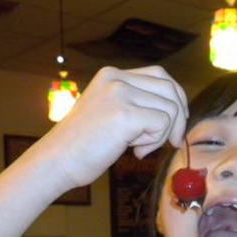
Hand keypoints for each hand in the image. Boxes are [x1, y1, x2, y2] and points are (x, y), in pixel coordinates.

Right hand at [34, 66, 188, 189]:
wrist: (57, 161)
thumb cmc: (83, 146)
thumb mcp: (109, 113)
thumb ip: (135, 105)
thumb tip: (175, 111)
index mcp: (112, 75)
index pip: (160, 76)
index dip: (175, 99)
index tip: (175, 124)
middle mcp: (116, 78)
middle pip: (170, 89)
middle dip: (179, 118)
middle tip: (173, 141)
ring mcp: (120, 94)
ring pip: (170, 109)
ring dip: (161, 135)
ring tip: (138, 148)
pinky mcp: (125, 114)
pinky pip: (162, 124)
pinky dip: (154, 143)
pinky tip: (135, 152)